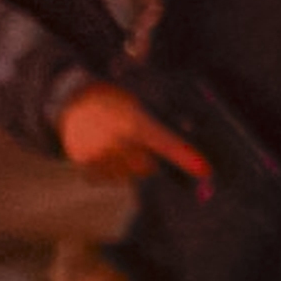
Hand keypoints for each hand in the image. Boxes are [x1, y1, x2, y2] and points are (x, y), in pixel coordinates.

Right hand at [57, 83, 210, 187]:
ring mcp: (99, 156)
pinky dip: (111, 170)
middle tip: (136, 141)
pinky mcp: (86, 166)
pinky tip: (105, 151)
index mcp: (134, 120)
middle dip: (148, 159)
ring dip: (129, 165)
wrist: (74, 102)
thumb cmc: (119, 100)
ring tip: (118, 143)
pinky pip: (109, 180)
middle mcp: (117, 140)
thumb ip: (165, 117)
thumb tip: (193, 128)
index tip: (206, 170)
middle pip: (148, 167)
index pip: (165, 141)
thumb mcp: (141, 101)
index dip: (186, 156)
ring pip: (129, 175)